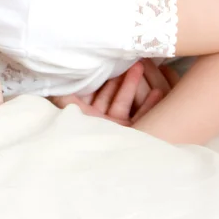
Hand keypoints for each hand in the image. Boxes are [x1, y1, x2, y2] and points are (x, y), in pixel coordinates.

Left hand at [49, 60, 179, 125]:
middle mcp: (99, 120)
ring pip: (124, 101)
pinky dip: (149, 105)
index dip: (100, 75)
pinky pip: (141, 117)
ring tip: (141, 65)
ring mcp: (114, 127)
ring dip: (133, 84)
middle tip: (128, 58)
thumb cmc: (77, 132)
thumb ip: (64, 96)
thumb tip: (59, 79)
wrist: (91, 161)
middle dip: (119, 75)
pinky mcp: (129, 135)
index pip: (93, 90)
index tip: (109, 60)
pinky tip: (159, 92)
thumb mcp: (68, 110)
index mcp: (83, 113)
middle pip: (111, 93)